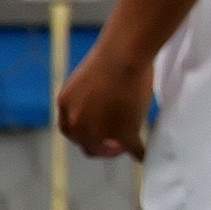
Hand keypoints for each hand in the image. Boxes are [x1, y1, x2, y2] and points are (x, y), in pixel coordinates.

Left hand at [57, 43, 150, 159]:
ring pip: (104, 149)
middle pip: (85, 143)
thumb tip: (103, 96)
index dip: (83, 133)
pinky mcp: (122, 135)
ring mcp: (99, 130)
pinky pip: (133, 148)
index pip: (70, 129)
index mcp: (66, 104)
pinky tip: (143, 155)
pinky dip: (138, 152)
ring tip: (126, 148)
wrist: (125, 54)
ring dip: (115, 150)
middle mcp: (77, 122)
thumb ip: (89, 94)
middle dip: (99, 144)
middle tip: (113, 144)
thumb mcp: (89, 78)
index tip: (95, 132)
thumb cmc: (113, 55)